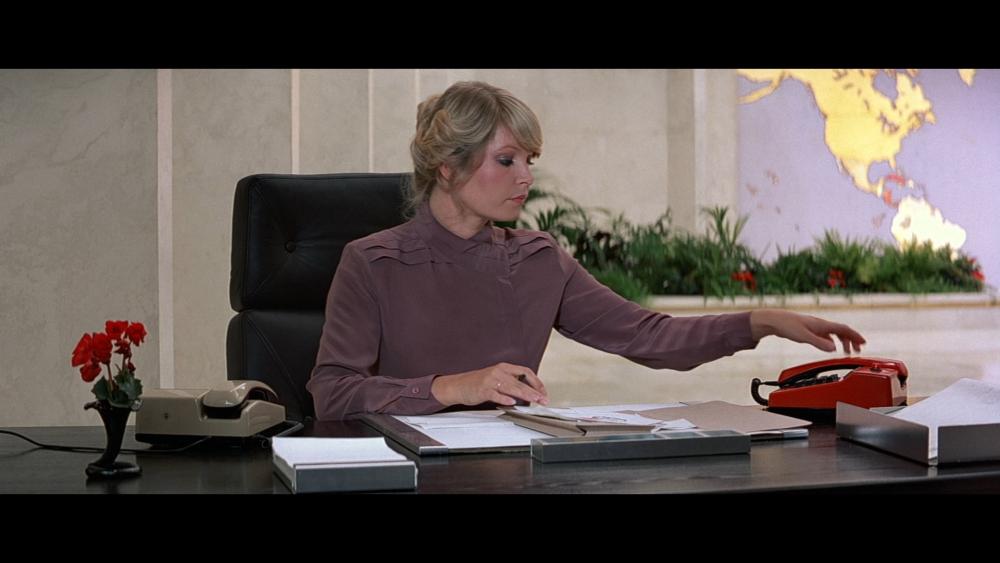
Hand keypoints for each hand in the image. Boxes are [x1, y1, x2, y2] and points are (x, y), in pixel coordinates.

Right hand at [431, 362, 548, 406]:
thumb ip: (511, 383)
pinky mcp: (483, 390)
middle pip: (520, 382)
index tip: (543, 391)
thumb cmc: (478, 383)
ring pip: (511, 387)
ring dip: (525, 395)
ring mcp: (490, 380)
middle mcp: (498, 372)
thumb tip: (528, 392)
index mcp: (504, 367)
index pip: (525, 371)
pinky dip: (504, 398)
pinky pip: (495, 394)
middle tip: (543, 399)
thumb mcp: (497, 378)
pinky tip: (511, 402)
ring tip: (534, 400)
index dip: (536, 382)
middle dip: (534, 391)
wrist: (458, 385)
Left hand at [750, 309, 865, 353]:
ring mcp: (814, 327)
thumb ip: (819, 343)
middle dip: (851, 340)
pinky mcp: (808, 330)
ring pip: (833, 334)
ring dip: (842, 341)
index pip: (844, 329)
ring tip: (846, 351)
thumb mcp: (804, 337)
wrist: (773, 321)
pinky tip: (830, 347)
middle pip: (841, 331)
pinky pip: (825, 335)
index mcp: (822, 325)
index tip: (863, 343)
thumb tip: (834, 349)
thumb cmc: (786, 325)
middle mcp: (820, 324)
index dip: (855, 336)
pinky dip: (832, 341)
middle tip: (857, 350)